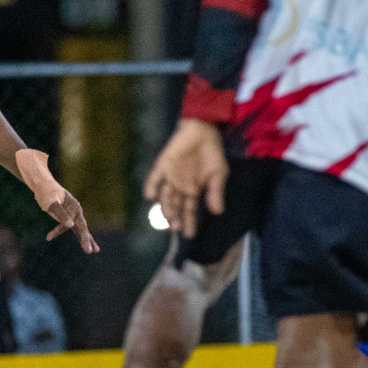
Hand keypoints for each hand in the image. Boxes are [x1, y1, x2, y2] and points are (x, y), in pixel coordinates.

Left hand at [42, 189, 99, 253]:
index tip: (64, 239)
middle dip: (86, 239)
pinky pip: (68, 228)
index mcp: (75, 206)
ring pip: (80, 229)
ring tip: (95, 251)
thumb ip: (61, 213)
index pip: (77, 222)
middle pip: (83, 227)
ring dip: (86, 240)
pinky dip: (61, 234)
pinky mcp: (67, 218)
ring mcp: (73, 215)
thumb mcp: (52, 202)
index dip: (78, 233)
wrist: (43, 187)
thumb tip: (71, 226)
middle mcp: (76, 210)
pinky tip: (65, 241)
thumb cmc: (47, 193)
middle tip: (91, 251)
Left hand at [142, 119, 227, 238]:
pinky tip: (149, 196)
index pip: (189, 210)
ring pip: (165, 194)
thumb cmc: (212, 155)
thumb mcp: (218, 174)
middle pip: (175, 206)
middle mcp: (179, 187)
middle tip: (175, 228)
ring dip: (165, 205)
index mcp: (192, 191)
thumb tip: (217, 212)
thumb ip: (215, 192)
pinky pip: (155, 177)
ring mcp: (170, 176)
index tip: (188, 235)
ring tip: (167, 215)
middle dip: (175, 217)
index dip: (188, 222)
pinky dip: (151, 185)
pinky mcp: (163, 165)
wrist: (204, 132)